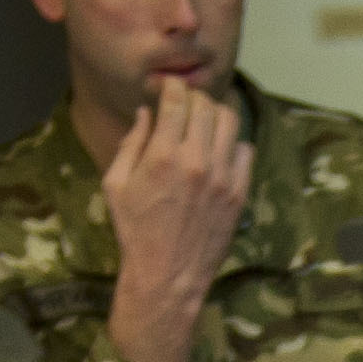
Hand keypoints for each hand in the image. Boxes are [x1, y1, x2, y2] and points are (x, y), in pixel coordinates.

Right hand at [100, 78, 252, 361]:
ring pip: (230, 121)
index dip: (172, 86)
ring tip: (203, 123)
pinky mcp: (239, 193)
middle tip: (184, 105)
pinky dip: (232, 143)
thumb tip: (146, 113)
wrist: (167, 275)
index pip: (176, 99)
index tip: (167, 89)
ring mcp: (222, 177)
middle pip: (205, 104)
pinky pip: (245, 150)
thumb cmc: (135, 230)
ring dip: (215, 114)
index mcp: (162, 155)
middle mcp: (197, 161)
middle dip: (193, 97)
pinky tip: (218, 151)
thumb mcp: (116, 184)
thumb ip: (131, 143)